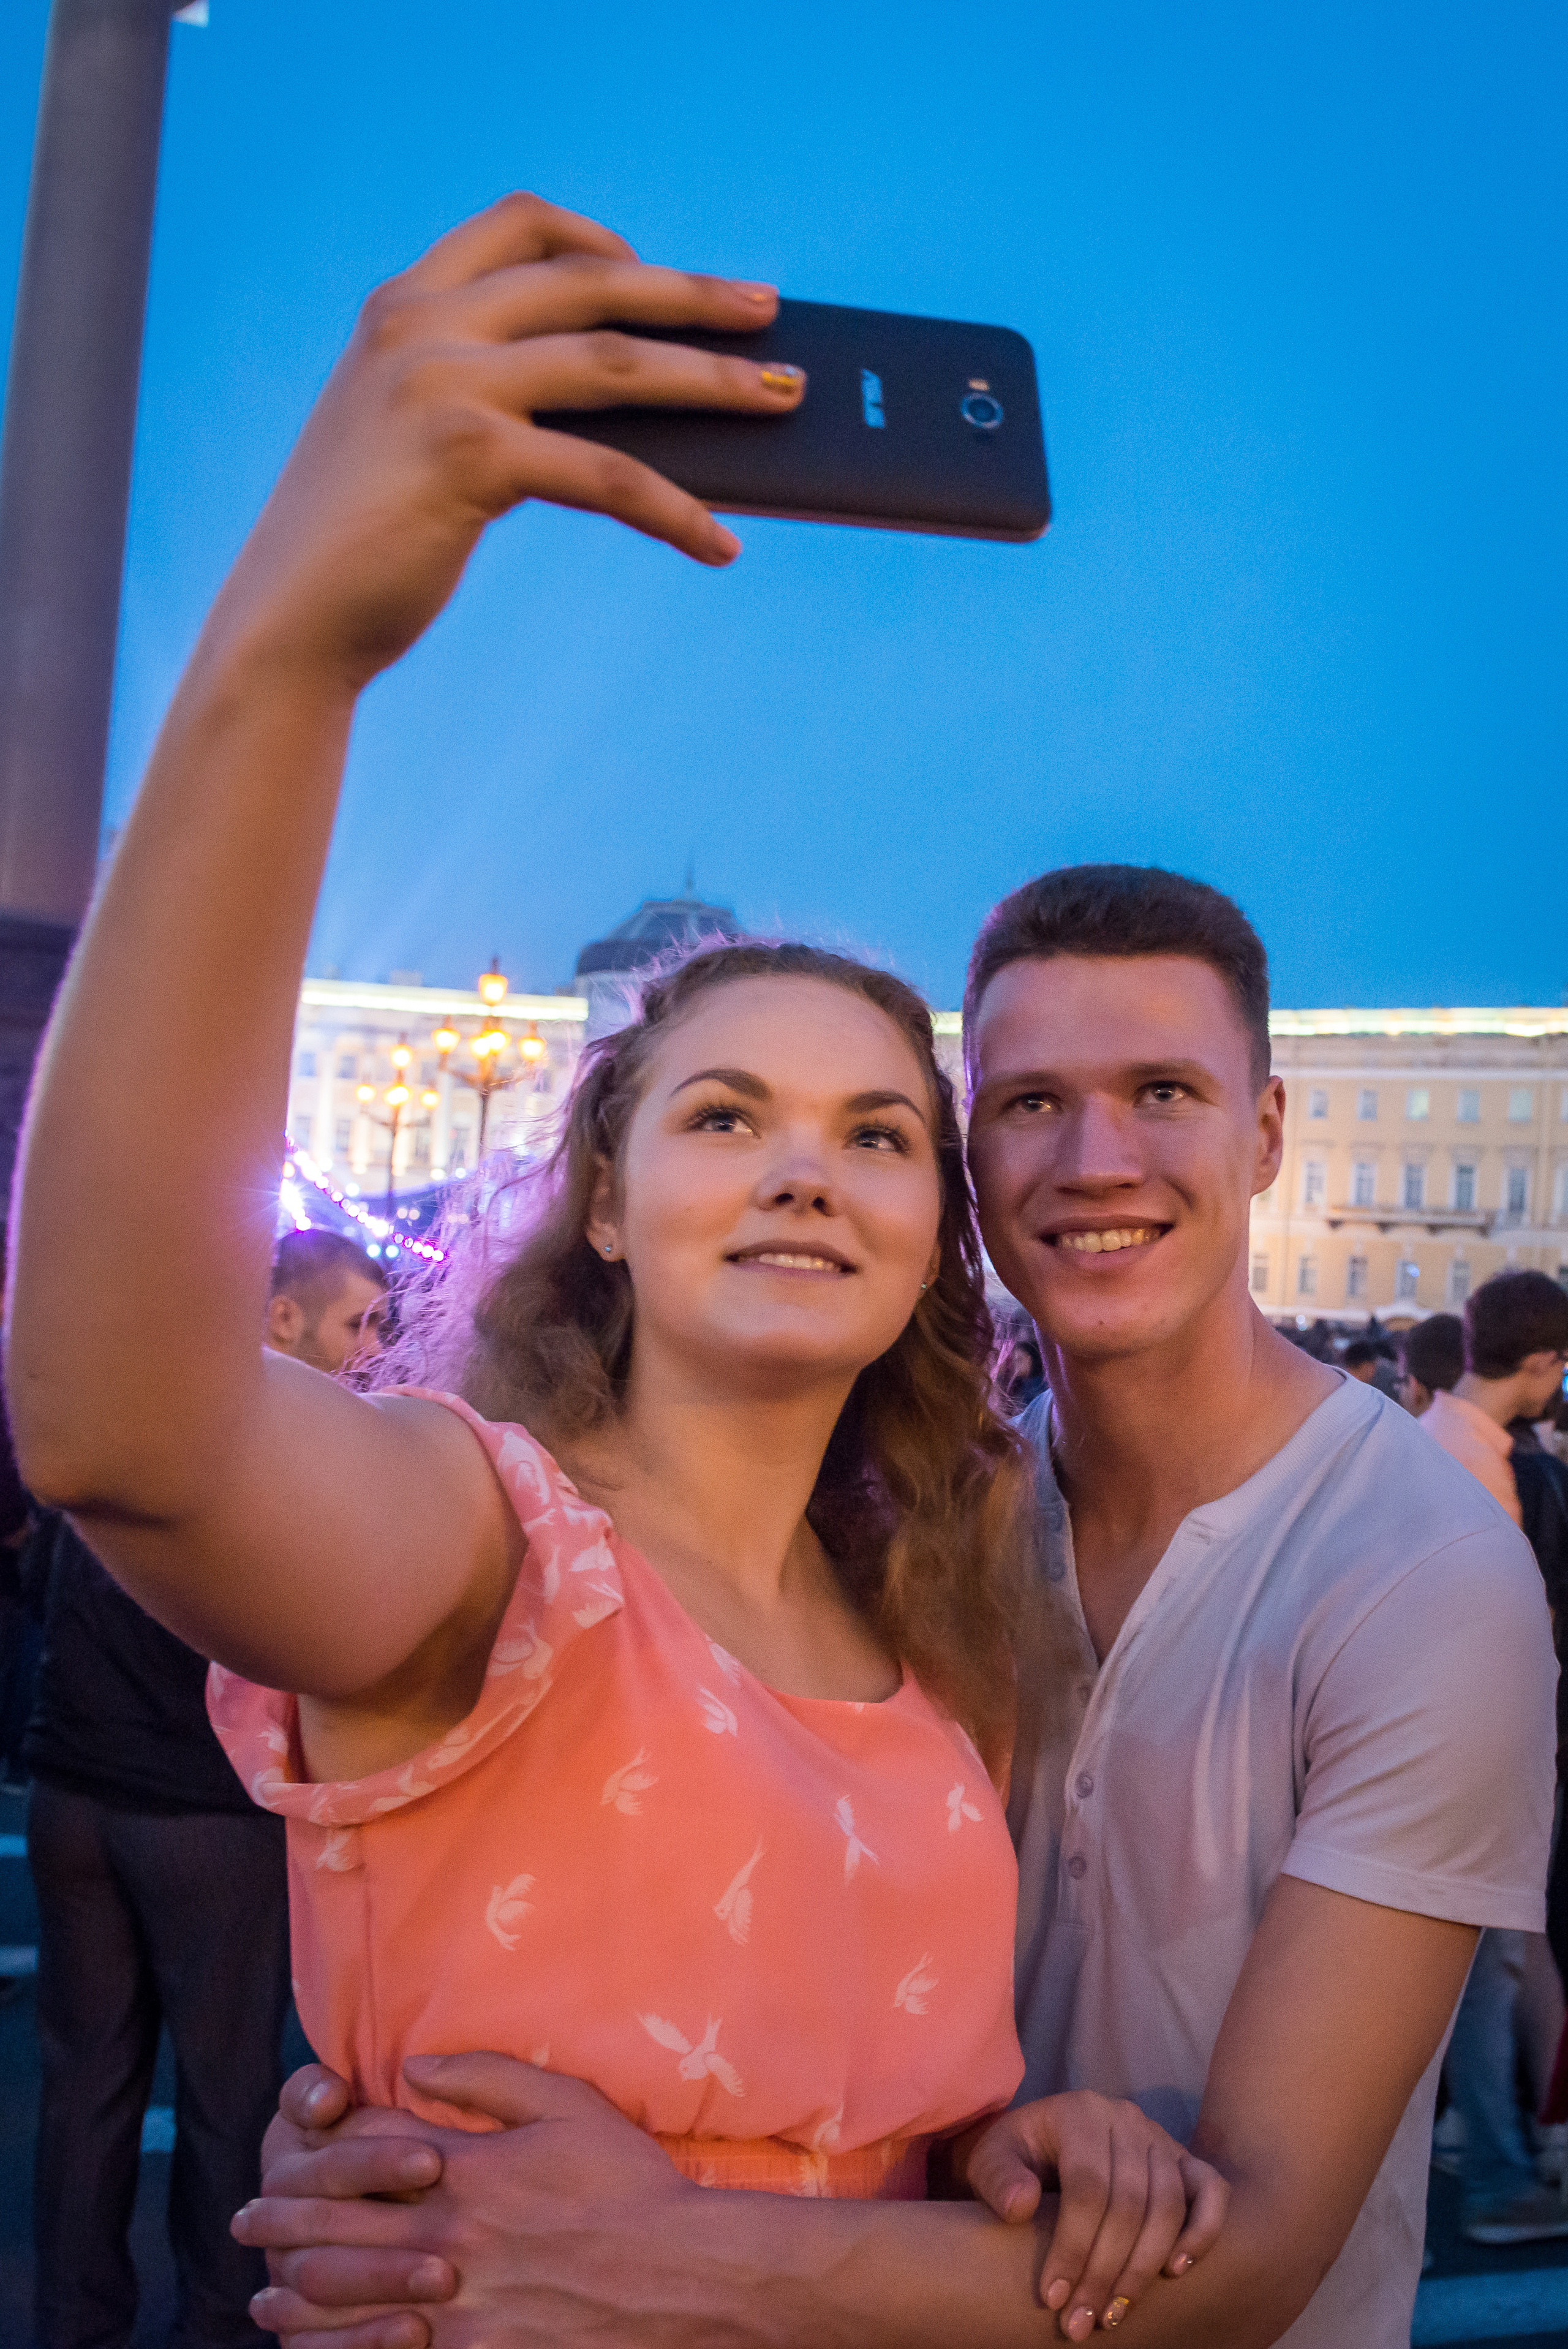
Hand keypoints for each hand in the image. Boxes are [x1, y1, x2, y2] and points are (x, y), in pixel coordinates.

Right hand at [213, 191, 804, 689]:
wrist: (291, 621)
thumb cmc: (365, 541)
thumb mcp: (416, 436)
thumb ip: (485, 392)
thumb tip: (625, 404)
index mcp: (403, 306)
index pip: (518, 226)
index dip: (599, 237)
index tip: (656, 267)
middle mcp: (421, 326)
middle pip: (591, 281)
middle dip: (692, 294)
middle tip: (769, 311)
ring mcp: (443, 386)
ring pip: (615, 365)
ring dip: (714, 381)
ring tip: (783, 400)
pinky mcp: (470, 459)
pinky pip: (607, 474)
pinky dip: (676, 510)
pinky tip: (720, 544)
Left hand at [238, 2053, 694, 2347]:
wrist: (684, 2277)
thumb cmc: (628, 2185)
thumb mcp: (567, 2104)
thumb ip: (486, 2076)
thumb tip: (416, 2060)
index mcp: (467, 2172)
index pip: (363, 2160)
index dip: (311, 2158)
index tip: (277, 2160)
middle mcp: (449, 2237)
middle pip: (338, 2231)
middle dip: (281, 2228)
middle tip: (245, 2226)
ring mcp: (457, 2307)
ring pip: (348, 2304)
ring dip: (296, 2301)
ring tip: (264, 2301)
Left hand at [958, 2094, 1227, 2339]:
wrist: (1041, 2145)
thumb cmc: (1015, 2160)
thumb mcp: (991, 2161)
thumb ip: (998, 2178)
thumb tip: (1022, 2206)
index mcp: (1080, 2112)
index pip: (1087, 2187)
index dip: (1073, 2247)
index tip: (1053, 2297)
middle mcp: (1126, 2119)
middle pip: (1129, 2203)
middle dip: (1105, 2272)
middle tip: (1082, 2323)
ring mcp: (1160, 2138)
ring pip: (1168, 2206)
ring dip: (1144, 2269)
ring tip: (1114, 2314)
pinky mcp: (1185, 2161)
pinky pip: (1211, 2191)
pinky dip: (1202, 2231)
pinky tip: (1175, 2271)